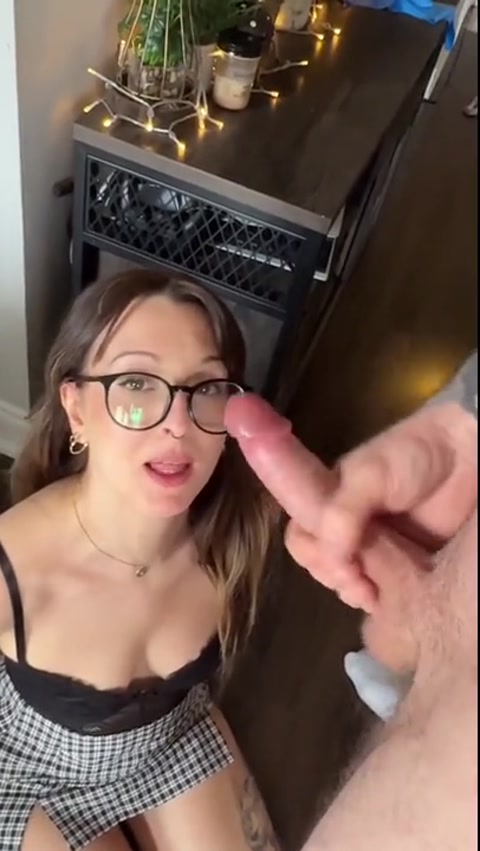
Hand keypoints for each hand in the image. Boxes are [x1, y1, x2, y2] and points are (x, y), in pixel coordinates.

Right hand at [225, 397, 476, 668]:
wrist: (463, 457)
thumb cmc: (409, 457)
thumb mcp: (366, 475)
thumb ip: (340, 514)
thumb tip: (332, 560)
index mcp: (328, 500)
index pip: (301, 537)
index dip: (313, 554)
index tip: (340, 564)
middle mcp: (345, 526)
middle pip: (319, 565)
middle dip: (333, 576)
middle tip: (361, 580)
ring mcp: (373, 548)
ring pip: (343, 582)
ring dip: (352, 590)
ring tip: (374, 590)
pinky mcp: (400, 566)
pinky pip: (374, 590)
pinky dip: (376, 599)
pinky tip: (386, 598)